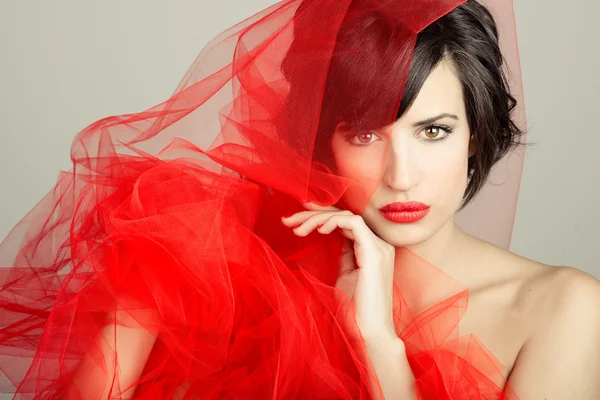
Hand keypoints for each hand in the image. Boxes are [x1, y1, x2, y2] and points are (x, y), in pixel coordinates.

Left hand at [282, 202, 397, 343]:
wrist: (369, 332)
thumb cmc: (355, 310)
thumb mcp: (345, 275)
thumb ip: (343, 254)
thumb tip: (325, 234)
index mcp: (371, 247)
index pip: (343, 221)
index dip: (318, 216)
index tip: (293, 219)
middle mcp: (378, 243)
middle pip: (342, 215)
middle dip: (312, 213)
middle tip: (287, 220)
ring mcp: (379, 247)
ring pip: (346, 216)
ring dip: (317, 218)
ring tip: (296, 229)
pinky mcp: (375, 253)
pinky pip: (353, 223)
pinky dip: (333, 222)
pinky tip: (317, 230)